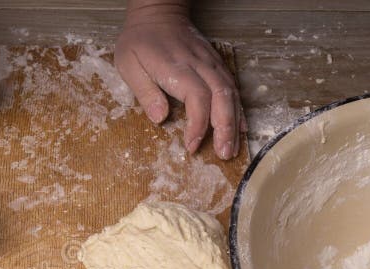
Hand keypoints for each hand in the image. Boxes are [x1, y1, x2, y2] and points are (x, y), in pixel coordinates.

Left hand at [115, 1, 244, 159]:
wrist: (157, 13)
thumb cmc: (139, 41)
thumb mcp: (129, 65)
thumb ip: (145, 92)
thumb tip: (159, 118)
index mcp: (177, 67)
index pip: (197, 98)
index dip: (198, 124)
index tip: (192, 146)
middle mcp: (199, 65)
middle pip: (221, 98)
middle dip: (225, 129)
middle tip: (224, 154)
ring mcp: (210, 63)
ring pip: (230, 93)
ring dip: (234, 123)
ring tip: (232, 148)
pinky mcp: (215, 64)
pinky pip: (232, 87)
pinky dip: (238, 108)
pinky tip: (240, 127)